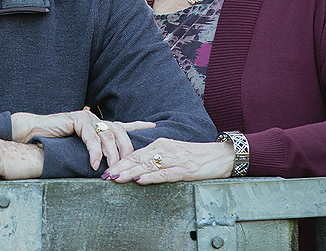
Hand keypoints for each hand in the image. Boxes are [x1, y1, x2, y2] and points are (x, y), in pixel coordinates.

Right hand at [11, 110, 154, 169]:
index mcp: (99, 124)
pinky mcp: (78, 119)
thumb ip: (95, 151)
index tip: (153, 126)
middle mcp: (96, 119)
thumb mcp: (80, 149)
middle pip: (120, 133)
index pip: (123, 125)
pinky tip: (94, 164)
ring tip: (112, 171)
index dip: (138, 126)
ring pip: (108, 137)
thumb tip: (108, 166)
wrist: (35, 133)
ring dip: (111, 156)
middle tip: (130, 167)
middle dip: (126, 151)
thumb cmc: (56, 143)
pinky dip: (94, 152)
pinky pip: (91, 138)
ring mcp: (88, 117)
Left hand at [103, 138, 234, 183]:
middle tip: (105, 175)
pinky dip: (150, 177)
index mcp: (160, 144)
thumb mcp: (173, 152)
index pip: (135, 153)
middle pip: (137, 159)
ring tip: (116, 178)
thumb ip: (156, 157)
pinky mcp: (184, 169)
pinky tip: (140, 180)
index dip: (120, 161)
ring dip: (130, 172)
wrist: (220, 155)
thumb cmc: (196, 156)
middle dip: (120, 167)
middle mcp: (164, 149)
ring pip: (147, 166)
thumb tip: (138, 167)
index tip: (108, 169)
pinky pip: (164, 174)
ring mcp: (174, 159)